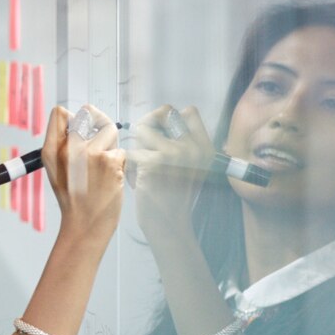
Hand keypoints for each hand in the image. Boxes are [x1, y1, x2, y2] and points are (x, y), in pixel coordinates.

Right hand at [42, 104, 125, 242]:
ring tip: (104, 164)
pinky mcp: (110, 162)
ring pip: (109, 131)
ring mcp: (91, 153)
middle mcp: (69, 148)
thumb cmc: (72, 198)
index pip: (60, 113)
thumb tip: (77, 119)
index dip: (75, 117)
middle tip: (100, 140)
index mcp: (51, 149)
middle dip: (98, 124)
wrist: (83, 224)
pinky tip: (110, 177)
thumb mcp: (54, 169)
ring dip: (111, 145)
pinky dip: (119, 163)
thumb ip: (61, 143)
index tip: (82, 128)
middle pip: (89, 113)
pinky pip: (120, 151)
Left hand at [124, 104, 214, 237]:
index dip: (169, 118)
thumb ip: (182, 143)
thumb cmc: (174, 196)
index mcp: (204, 147)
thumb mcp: (191, 166)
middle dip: (149, 127)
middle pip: (162, 113)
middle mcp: (192, 147)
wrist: (168, 223)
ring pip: (142, 130)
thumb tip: (159, 118)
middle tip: (146, 147)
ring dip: (137, 146)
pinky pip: (131, 151)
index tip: (161, 133)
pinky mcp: (152, 162)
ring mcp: (173, 154)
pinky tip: (139, 179)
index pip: (188, 112)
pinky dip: (130, 165)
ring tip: (143, 166)